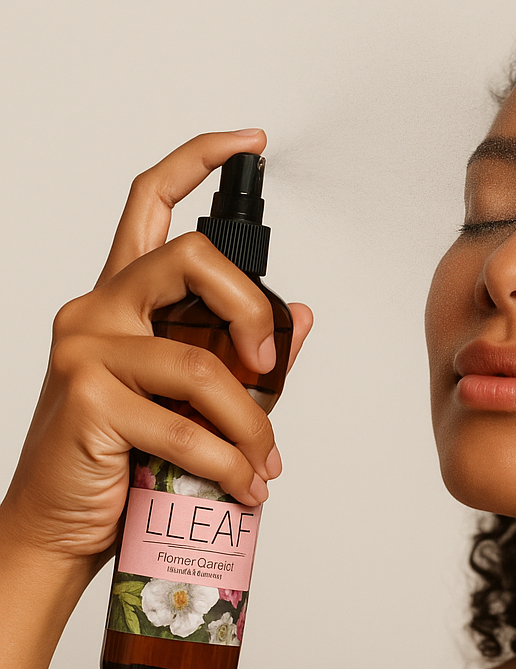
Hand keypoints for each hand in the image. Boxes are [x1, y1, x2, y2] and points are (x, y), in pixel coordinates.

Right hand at [1, 130, 313, 569]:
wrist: (63, 525)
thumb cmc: (126, 458)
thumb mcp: (190, 400)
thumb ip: (241, 356)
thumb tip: (300, 314)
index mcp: (122, 299)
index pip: (150, 203)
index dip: (199, 159)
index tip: (252, 142)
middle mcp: (97, 309)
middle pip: (193, 261)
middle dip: (253, 311)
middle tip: (270, 367)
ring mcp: (85, 349)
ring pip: (202, 365)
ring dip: (253, 425)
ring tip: (264, 465)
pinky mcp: (86, 399)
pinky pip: (185, 426)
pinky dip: (230, 463)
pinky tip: (245, 488)